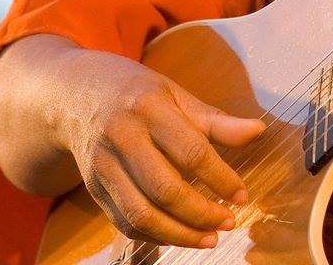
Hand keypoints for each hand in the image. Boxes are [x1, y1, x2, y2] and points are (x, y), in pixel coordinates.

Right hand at [53, 47, 265, 248]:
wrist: (74, 93)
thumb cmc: (136, 93)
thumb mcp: (175, 94)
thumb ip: (215, 120)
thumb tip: (258, 131)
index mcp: (148, 107)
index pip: (190, 151)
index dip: (220, 178)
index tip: (242, 195)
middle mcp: (121, 136)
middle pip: (164, 188)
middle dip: (201, 213)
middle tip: (228, 221)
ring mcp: (102, 165)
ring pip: (141, 214)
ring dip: (179, 234)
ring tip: (209, 238)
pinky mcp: (93, 187)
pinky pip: (125, 222)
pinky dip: (155, 236)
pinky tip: (179, 235)